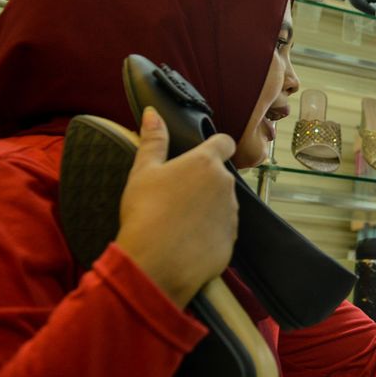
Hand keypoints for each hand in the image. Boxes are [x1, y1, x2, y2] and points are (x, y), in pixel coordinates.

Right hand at [115, 107, 238, 307]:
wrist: (155, 264)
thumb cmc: (145, 213)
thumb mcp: (143, 172)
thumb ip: (153, 140)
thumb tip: (153, 113)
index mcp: (205, 163)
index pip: (224, 142)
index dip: (216, 145)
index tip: (204, 154)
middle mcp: (226, 185)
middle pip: (220, 177)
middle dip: (204, 183)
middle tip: (176, 196)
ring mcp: (232, 214)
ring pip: (222, 204)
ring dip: (208, 208)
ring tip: (178, 221)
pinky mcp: (232, 240)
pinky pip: (222, 231)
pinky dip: (209, 234)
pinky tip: (187, 241)